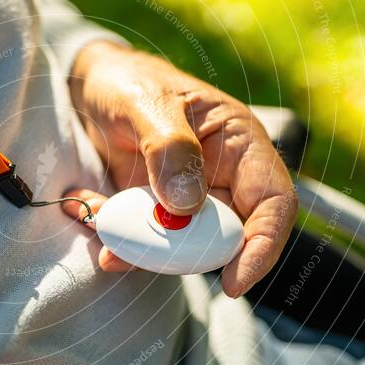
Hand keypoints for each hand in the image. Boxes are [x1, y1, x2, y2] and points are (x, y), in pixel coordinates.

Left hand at [65, 41, 296, 297]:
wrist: (90, 87)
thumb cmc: (129, 82)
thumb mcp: (146, 103)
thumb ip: (169, 146)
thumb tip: (186, 206)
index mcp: (239, 144)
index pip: (273, 202)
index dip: (263, 245)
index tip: (234, 281)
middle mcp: (222, 176)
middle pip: (227, 235)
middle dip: (188, 254)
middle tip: (146, 254)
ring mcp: (189, 197)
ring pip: (184, 244)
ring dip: (147, 250)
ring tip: (108, 238)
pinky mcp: (157, 210)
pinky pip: (149, 240)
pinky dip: (124, 242)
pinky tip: (97, 225)